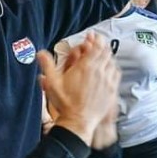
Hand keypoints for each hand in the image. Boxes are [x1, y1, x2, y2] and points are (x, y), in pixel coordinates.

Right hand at [38, 32, 120, 146]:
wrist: (78, 121)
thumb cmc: (65, 103)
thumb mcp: (52, 83)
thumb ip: (47, 65)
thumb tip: (40, 53)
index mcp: (86, 67)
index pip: (95, 47)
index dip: (95, 39)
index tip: (92, 36)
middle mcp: (99, 72)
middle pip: (105, 52)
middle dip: (101, 45)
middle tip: (97, 42)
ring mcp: (107, 81)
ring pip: (112, 62)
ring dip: (108, 55)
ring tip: (103, 53)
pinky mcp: (112, 91)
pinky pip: (116, 74)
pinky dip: (113, 67)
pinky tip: (110, 67)